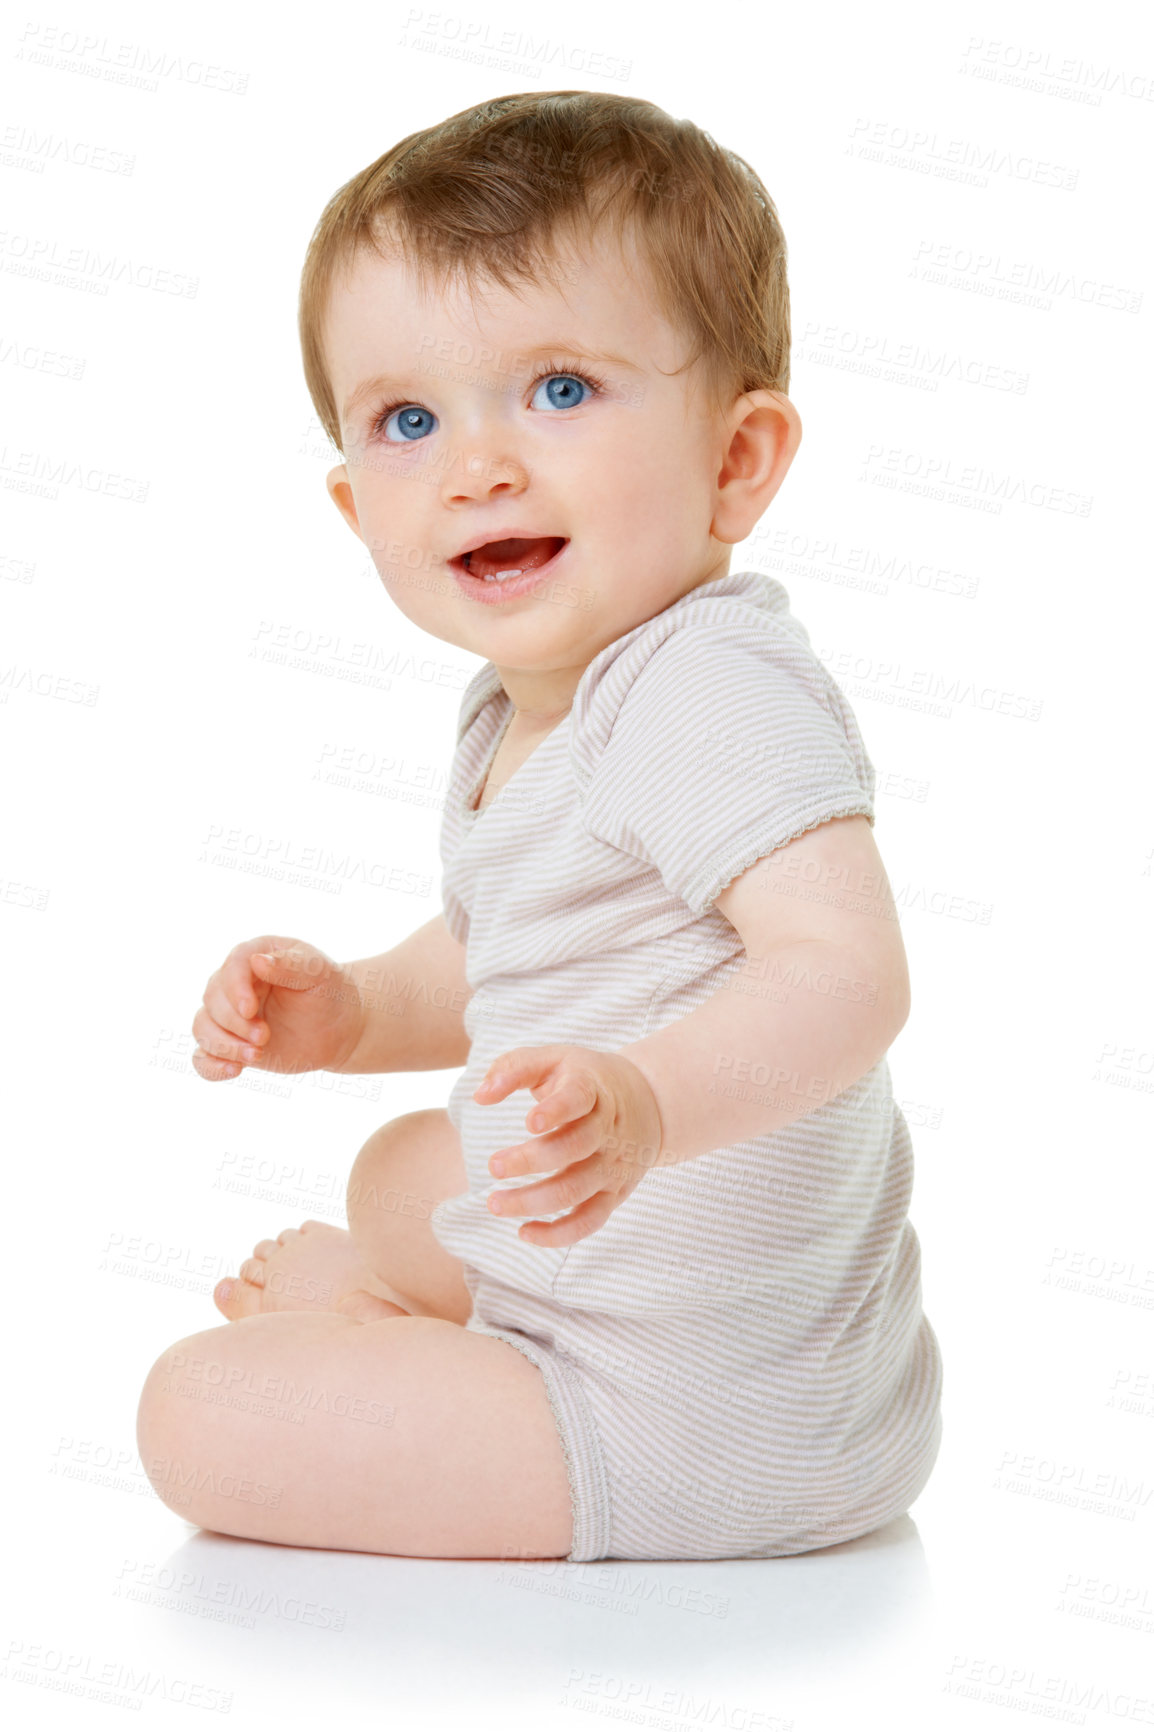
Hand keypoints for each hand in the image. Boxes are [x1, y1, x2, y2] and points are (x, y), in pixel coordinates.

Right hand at [191, 936, 364, 1081]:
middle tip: (264, 1036)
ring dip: (223, 1044)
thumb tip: (257, 961)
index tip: (250, 1010)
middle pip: (212, 998)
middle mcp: (235, 984)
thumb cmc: (329, 993)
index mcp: (255, 957)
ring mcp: (229, 1016)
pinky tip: (235, 1071)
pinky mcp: (230, 1045)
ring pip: (202, 1027)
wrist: (337, 1028)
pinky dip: (211, 1066)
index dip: (234, 988)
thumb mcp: (319, 974)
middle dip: (234, 1021)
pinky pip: (203, 1057)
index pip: (232, 966)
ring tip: (256, 1055)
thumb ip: (292, 965)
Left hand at [473, 1045, 667, 1246]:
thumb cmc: (584, 1079)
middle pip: (573, 1148)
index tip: (529, 1123)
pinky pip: (589, 1221)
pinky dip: (559, 1234)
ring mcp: (612, 1165)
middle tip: (493, 1166)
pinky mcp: (613, 1193)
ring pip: (576, 1189)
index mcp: (591, 1089)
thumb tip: (480, 1096)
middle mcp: (607, 1129)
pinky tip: (525, 1231)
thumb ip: (513, 1069)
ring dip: (532, 1201)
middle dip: (530, 1161)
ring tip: (495, 1203)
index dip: (555, 1110)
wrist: (647, 1100)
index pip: (578, 1098)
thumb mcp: (553, 1059)